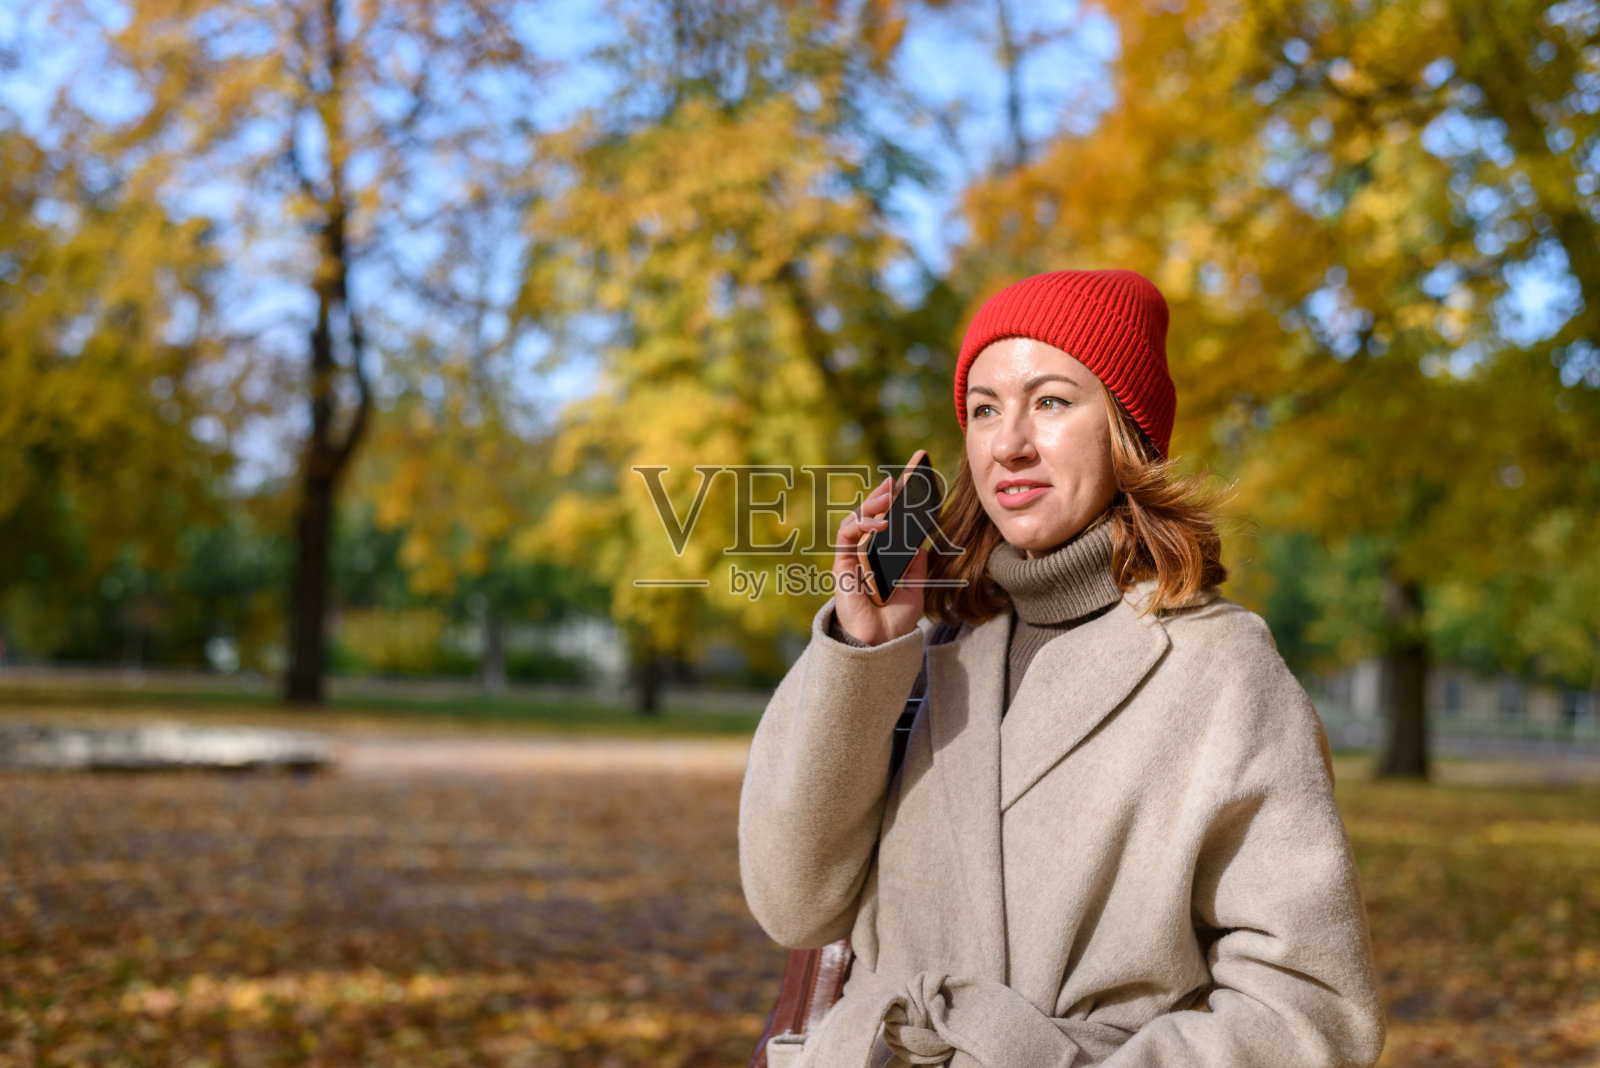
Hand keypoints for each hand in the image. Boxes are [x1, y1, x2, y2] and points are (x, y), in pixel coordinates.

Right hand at [832, 474, 929, 646]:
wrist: (880, 644)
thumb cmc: (894, 622)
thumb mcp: (914, 590)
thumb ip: (915, 568)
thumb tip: (920, 546)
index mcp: (881, 558)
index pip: (885, 523)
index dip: (894, 503)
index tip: (909, 482)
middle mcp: (865, 554)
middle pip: (870, 516)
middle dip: (882, 495)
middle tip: (900, 480)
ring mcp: (852, 558)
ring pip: (855, 520)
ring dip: (871, 503)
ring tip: (889, 493)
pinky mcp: (842, 565)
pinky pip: (846, 536)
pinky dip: (861, 524)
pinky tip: (880, 522)